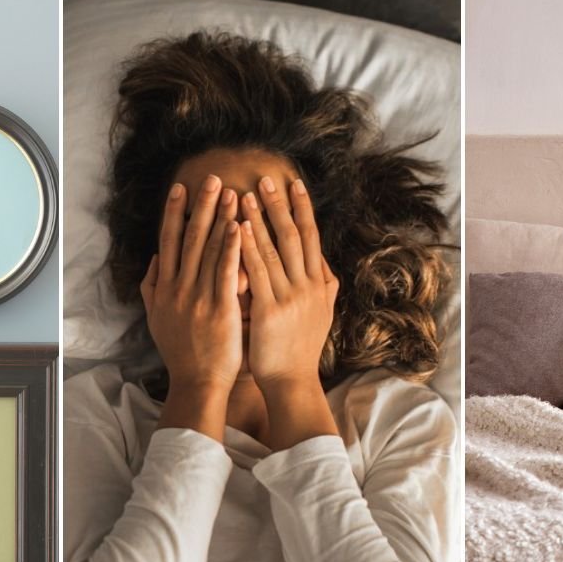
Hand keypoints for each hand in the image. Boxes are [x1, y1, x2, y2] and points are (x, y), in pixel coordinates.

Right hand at [141, 174, 242, 395]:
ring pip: (209, 250)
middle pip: (189, 238)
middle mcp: (179, 288)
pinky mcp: (220, 309)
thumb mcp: (157, 319)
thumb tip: (154, 261)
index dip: (174, 212)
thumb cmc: (181, 353)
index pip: (169, 241)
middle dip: (201, 206)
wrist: (196, 382)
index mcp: (165, 288)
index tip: (181, 188)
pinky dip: (232, 248)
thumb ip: (152, 288)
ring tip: (232, 193)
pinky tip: (240, 227)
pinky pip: (226, 272)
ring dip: (220, 218)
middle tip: (212, 178)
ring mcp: (199, 298)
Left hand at [239, 177, 338, 394]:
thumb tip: (324, 263)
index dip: (303, 209)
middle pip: (294, 236)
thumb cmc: (301, 349)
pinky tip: (238, 229)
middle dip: (280, 206)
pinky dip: (248, 248)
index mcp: (319, 284)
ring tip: (245, 195)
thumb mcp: (322, 314)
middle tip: (267, 179)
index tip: (294, 184)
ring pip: (274, 250)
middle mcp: (308, 286)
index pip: (312, 237)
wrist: (293, 382)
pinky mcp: (271, 311)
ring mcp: (291, 298)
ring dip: (260, 220)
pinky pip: (258, 273)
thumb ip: (324, 286)